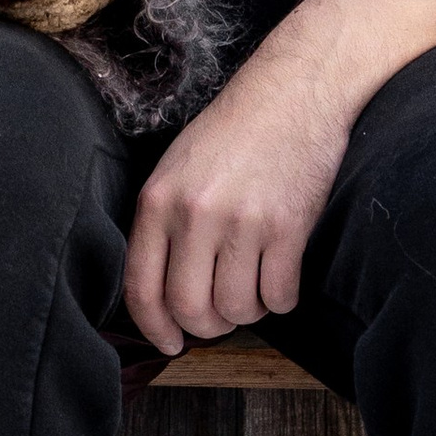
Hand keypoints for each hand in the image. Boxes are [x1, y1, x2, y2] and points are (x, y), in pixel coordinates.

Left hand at [124, 0, 435, 350]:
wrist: (294, 91)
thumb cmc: (234, 131)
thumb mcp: (176, 168)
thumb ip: (162, 224)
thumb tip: (162, 292)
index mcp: (157, 201)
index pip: (141, 288)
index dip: (153, 328)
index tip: (168, 343)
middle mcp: (195, 214)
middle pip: (190, 308)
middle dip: (206, 327)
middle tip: (221, 317)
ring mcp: (242, 222)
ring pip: (238, 308)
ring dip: (248, 311)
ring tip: (255, 286)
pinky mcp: (288, 227)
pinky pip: (280, 295)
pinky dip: (282, 298)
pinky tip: (282, 276)